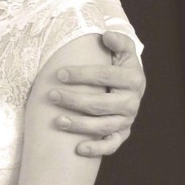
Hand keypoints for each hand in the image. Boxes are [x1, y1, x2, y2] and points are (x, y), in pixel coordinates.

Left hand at [48, 32, 145, 156]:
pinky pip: (111, 146)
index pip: (104, 76)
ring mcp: (127, 120)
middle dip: (73, 100)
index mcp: (133, 79)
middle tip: (51, 95)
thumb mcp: (123, 51)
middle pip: (100, 104)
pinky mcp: (122, 134)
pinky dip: (96, 149)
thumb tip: (106, 36)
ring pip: (102, 126)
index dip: (81, 75)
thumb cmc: (119, 66)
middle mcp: (132, 102)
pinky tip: (78, 149)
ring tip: (57, 121)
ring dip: (79, 125)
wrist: (131, 87)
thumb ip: (118, 41)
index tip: (59, 73)